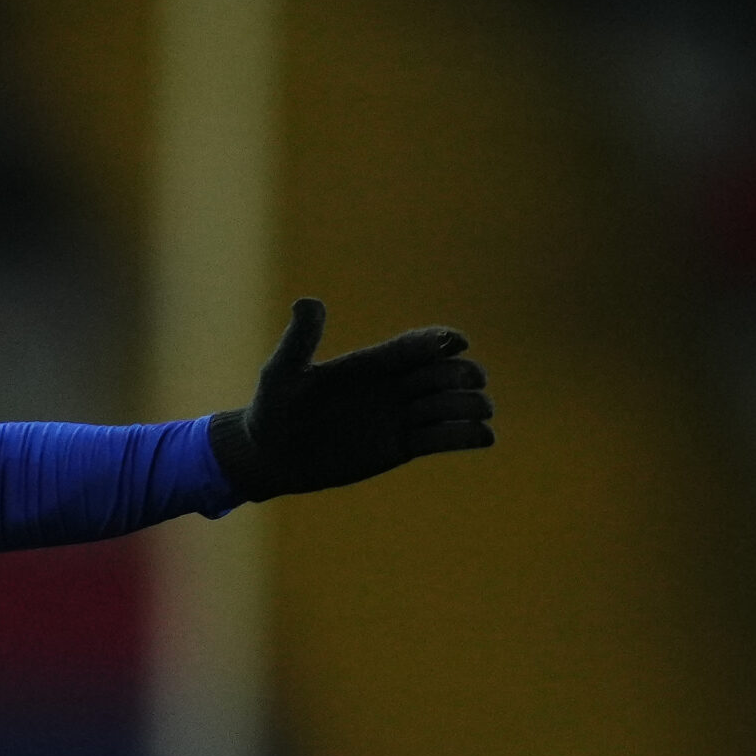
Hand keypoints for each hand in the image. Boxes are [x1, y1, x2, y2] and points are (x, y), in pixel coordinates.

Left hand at [209, 298, 494, 500]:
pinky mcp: (402, 446)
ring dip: (470, 406)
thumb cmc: (271, 408)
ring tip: (477, 414)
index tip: (453, 343)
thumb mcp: (282, 372)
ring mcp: (400, 416)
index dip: (440, 340)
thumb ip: (299, 340)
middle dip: (462, 374)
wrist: (270, 454)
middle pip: (444, 372)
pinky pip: (443, 439)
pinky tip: (484, 437)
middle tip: (467, 384)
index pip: (416, 345)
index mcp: (370, 363)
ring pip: (451, 405)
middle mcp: (392, 386)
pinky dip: (467, 437)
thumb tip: (307, 301)